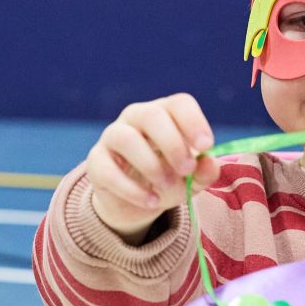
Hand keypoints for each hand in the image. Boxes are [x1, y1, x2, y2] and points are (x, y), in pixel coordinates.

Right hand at [86, 93, 219, 241]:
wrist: (139, 201)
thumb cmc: (170, 178)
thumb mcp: (193, 178)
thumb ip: (204, 171)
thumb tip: (208, 164)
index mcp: (166, 114)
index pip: (179, 104)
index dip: (193, 122)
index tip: (206, 146)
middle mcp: (137, 117)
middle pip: (151, 115)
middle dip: (172, 144)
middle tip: (187, 169)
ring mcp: (112, 136)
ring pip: (126, 138)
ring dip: (150, 165)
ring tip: (167, 186)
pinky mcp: (96, 162)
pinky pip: (108, 171)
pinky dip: (131, 189)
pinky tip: (151, 201)